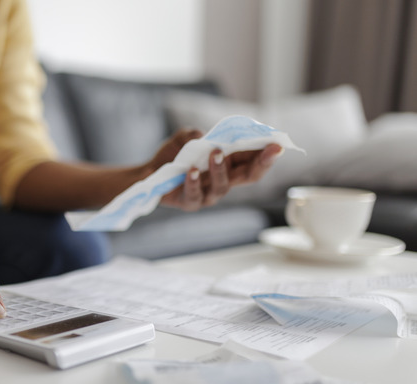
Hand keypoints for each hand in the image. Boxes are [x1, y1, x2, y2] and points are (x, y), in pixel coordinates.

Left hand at [150, 130, 282, 210]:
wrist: (150, 172)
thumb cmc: (173, 155)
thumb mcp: (185, 138)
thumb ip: (195, 134)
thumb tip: (203, 136)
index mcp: (229, 164)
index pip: (254, 160)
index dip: (268, 153)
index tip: (279, 144)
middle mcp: (223, 180)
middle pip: (249, 176)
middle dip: (262, 163)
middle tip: (270, 150)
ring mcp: (207, 193)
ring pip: (222, 186)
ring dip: (221, 169)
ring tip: (215, 153)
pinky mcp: (189, 201)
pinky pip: (195, 196)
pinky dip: (193, 183)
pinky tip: (191, 172)